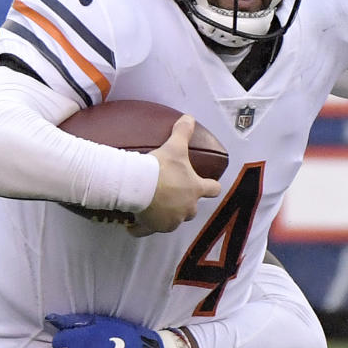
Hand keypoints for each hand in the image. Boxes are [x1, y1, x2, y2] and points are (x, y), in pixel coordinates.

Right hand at [129, 114, 219, 236]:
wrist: (139, 185)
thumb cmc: (162, 167)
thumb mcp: (174, 146)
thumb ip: (183, 132)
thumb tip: (189, 117)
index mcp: (195, 189)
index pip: (214, 190)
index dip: (211, 186)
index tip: (207, 185)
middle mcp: (187, 209)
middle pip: (192, 209)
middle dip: (185, 203)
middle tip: (172, 194)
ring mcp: (172, 221)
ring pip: (172, 220)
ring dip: (166, 214)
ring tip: (153, 206)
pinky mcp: (154, 227)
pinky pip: (148, 230)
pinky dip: (142, 227)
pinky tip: (134, 225)